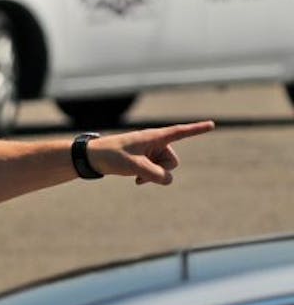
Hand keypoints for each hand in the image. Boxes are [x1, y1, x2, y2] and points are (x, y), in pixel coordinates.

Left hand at [90, 120, 215, 184]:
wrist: (92, 157)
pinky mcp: (144, 159)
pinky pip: (156, 172)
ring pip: (164, 169)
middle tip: (141, 171)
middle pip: (172, 161)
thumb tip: (168, 180)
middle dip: (161, 170)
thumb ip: (154, 174)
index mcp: (154, 137)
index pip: (180, 132)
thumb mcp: (133, 166)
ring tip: (135, 175)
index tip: (212, 124)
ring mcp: (150, 152)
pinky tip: (135, 180)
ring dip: (152, 175)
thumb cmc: (111, 156)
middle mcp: (154, 143)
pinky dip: (148, 177)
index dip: (196, 129)